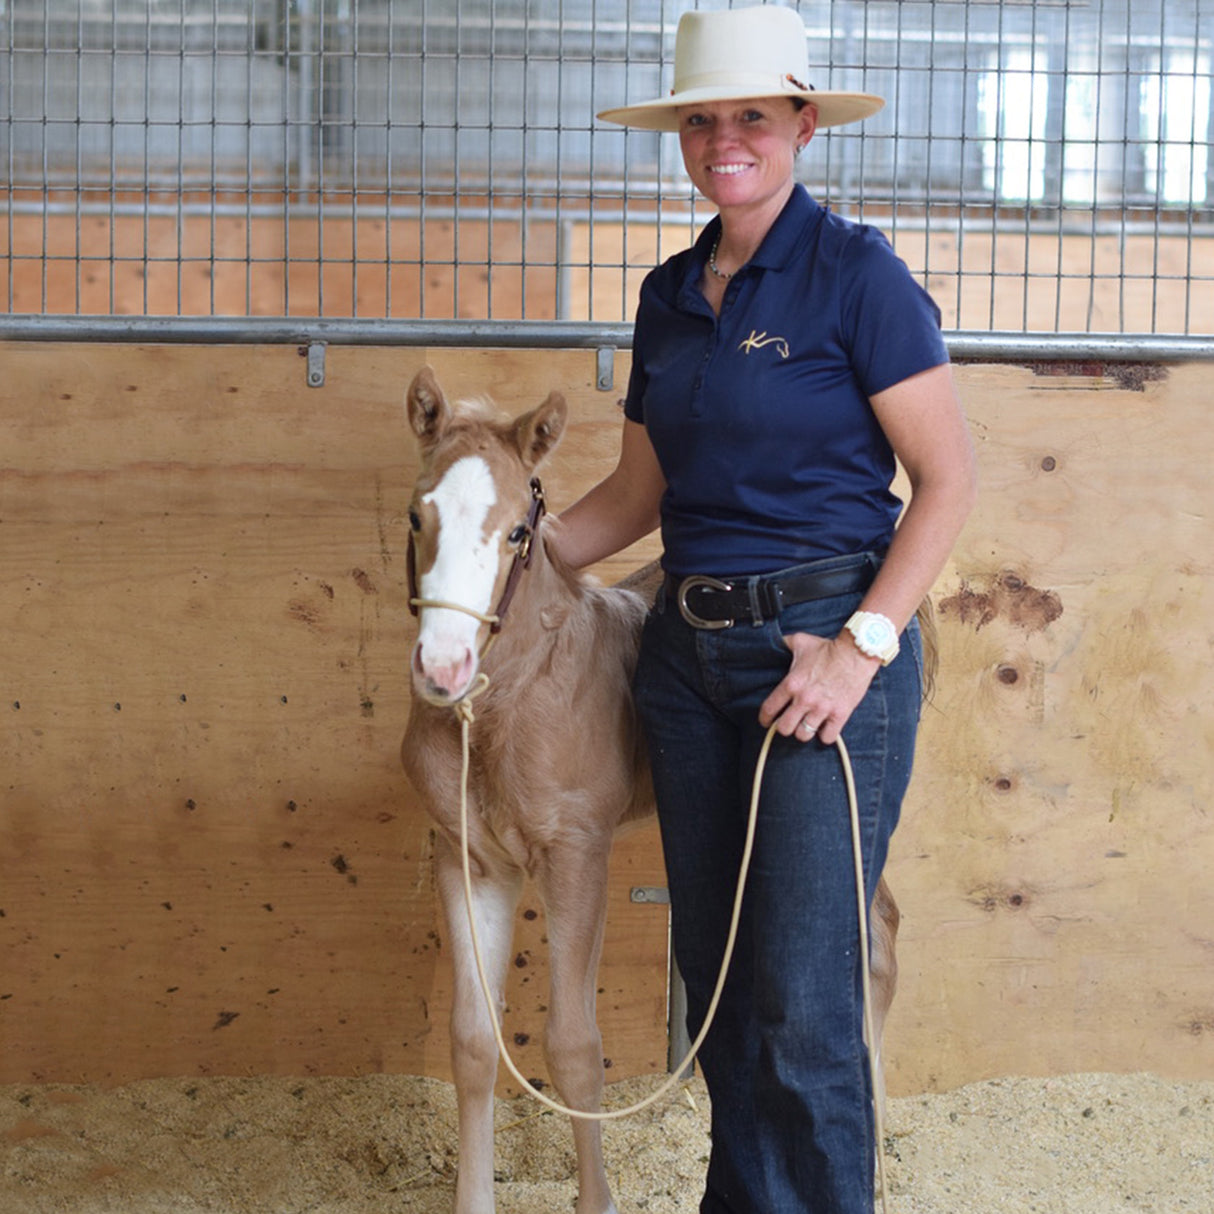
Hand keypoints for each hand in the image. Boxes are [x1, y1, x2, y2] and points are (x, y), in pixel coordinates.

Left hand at [758, 631, 880, 745]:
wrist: (856, 653)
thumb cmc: (828, 648)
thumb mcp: (801, 642)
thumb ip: (784, 644)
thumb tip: (774, 643)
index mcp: (792, 684)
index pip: (769, 709)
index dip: (764, 719)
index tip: (766, 722)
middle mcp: (804, 699)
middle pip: (784, 728)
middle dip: (784, 727)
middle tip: (789, 723)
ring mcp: (822, 708)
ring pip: (803, 735)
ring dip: (803, 732)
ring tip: (806, 725)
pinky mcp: (840, 714)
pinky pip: (827, 737)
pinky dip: (825, 735)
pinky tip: (825, 728)